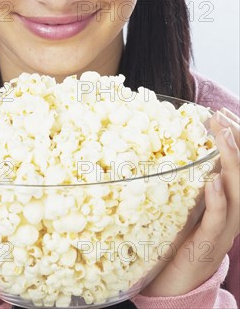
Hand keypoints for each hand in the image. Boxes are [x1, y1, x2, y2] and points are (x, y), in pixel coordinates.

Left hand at [140, 107, 239, 297]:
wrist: (176, 283)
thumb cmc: (175, 238)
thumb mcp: (181, 202)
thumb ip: (183, 179)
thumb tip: (163, 145)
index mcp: (225, 199)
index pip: (236, 164)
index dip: (233, 137)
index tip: (219, 112)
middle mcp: (231, 212)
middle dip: (235, 142)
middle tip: (220, 116)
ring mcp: (224, 229)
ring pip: (238, 193)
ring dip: (231, 162)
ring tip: (223, 137)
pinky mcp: (210, 245)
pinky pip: (219, 221)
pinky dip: (219, 200)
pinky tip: (214, 181)